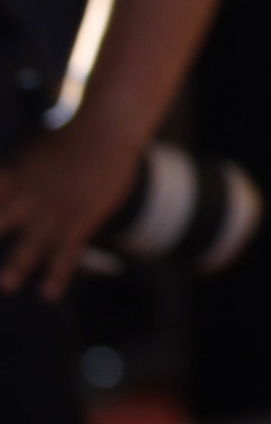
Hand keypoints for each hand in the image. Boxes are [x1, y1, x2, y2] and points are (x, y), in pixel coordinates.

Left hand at [0, 123, 143, 299]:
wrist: (106, 128)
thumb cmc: (66, 137)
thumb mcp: (26, 152)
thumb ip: (8, 179)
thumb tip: (0, 188)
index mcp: (8, 178)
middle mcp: (25, 199)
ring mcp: (52, 212)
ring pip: (28, 247)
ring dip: (15, 267)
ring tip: (6, 285)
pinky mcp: (79, 221)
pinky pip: (67, 254)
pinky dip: (58, 275)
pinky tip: (49, 295)